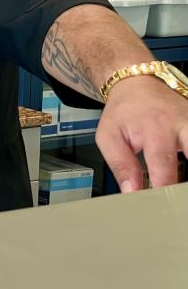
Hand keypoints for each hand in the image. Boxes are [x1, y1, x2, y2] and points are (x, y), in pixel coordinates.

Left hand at [95, 75, 187, 191]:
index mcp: (154, 127)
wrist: (137, 84)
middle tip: (180, 200)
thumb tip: (131, 192)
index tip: (160, 205)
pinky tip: (185, 176)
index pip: (163, 163)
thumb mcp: (108, 135)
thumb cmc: (123, 112)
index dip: (164, 187)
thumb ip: (120, 165)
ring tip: (182, 193)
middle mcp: (181, 124)